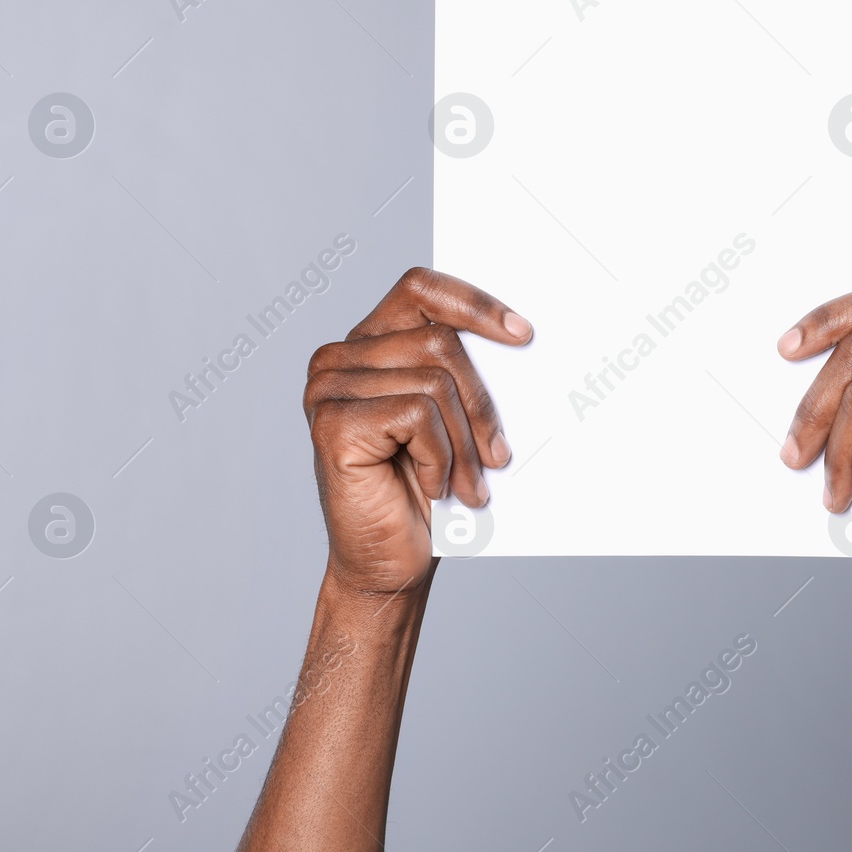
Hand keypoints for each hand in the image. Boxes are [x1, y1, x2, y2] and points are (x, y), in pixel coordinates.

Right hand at [303, 268, 531, 595]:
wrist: (389, 564)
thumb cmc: (422, 491)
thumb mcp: (452, 419)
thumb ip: (461, 372)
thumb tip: (519, 336)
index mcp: (367, 343)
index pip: (421, 288)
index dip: (475, 304)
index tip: (522, 334)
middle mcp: (338, 358)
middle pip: (439, 341)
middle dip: (481, 403)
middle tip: (498, 454)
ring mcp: (328, 389)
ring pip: (434, 381)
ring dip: (465, 442)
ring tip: (469, 482)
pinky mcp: (332, 424)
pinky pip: (417, 415)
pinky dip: (439, 457)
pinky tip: (432, 485)